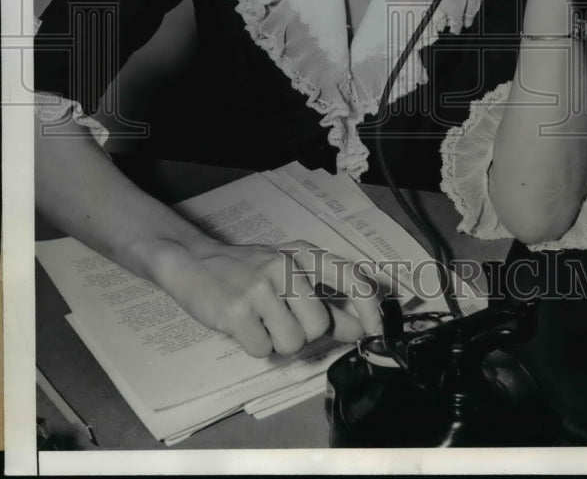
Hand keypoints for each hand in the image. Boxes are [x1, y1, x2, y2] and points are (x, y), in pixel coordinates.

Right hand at [143, 235, 385, 357]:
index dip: (368, 307)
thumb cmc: (248, 272)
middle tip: (280, 320)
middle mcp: (285, 266)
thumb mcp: (288, 276)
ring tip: (259, 321)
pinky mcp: (236, 310)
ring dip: (277, 342)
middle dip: (304, 334)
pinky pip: (263, 350)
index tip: (374, 331)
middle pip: (319, 325)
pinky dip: (254, 346)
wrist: (192, 261)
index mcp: (303, 255)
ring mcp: (260, 287)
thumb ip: (324, 300)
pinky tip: (242, 325)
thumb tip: (360, 328)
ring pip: (292, 343)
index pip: (348, 277)